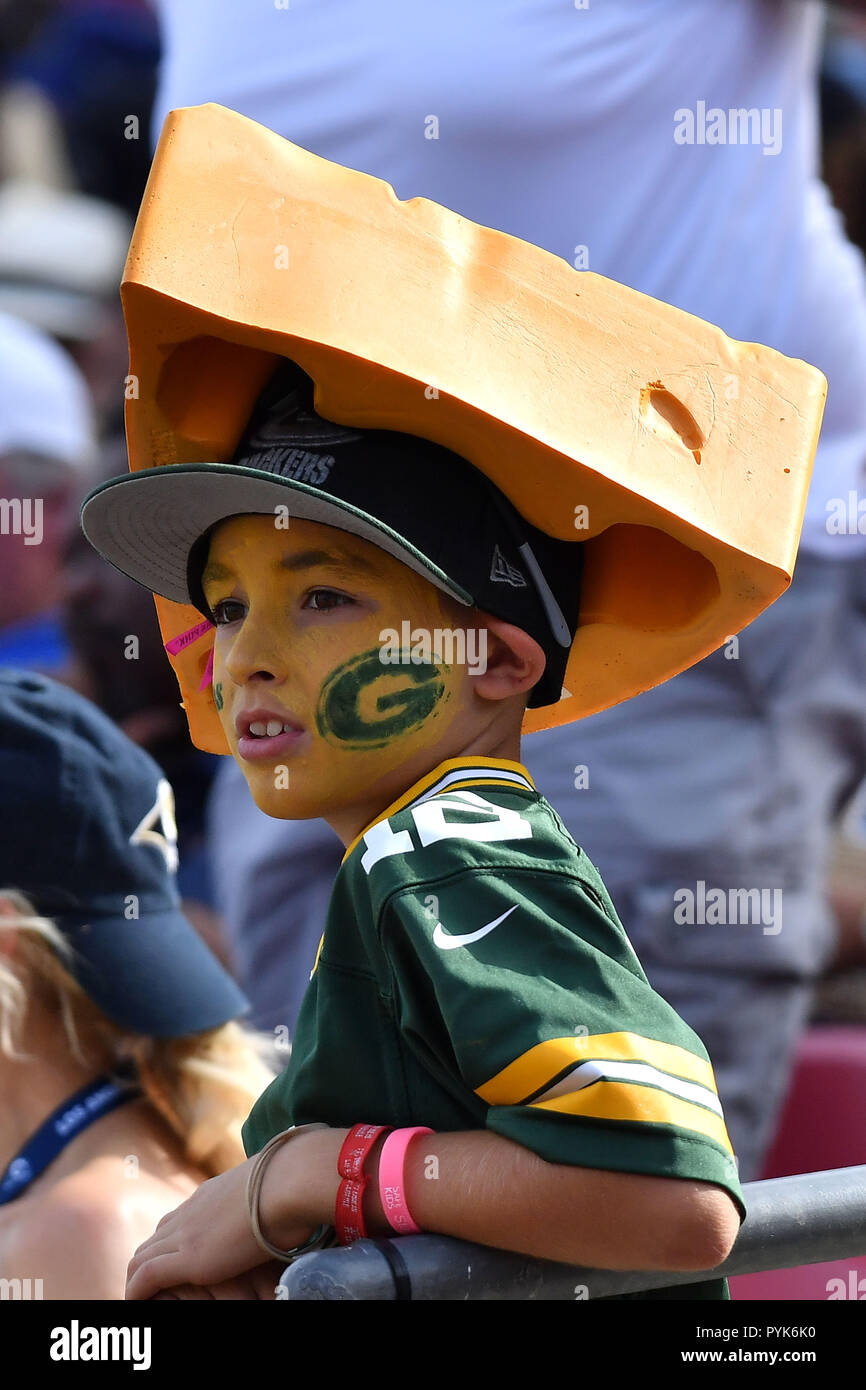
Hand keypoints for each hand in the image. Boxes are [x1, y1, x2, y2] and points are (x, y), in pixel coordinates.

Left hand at [125, 1154, 316, 1299]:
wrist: (287, 1182)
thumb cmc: (292, 1185)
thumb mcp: (273, 1189)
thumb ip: (263, 1198)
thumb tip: (283, 1204)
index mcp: (209, 1195)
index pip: (177, 1220)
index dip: (169, 1242)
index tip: (172, 1260)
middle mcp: (191, 1211)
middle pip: (154, 1239)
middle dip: (147, 1263)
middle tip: (150, 1287)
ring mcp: (186, 1232)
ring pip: (142, 1257)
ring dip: (137, 1278)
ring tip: (142, 1298)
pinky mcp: (187, 1257)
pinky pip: (146, 1277)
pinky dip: (136, 1292)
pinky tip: (135, 1304)